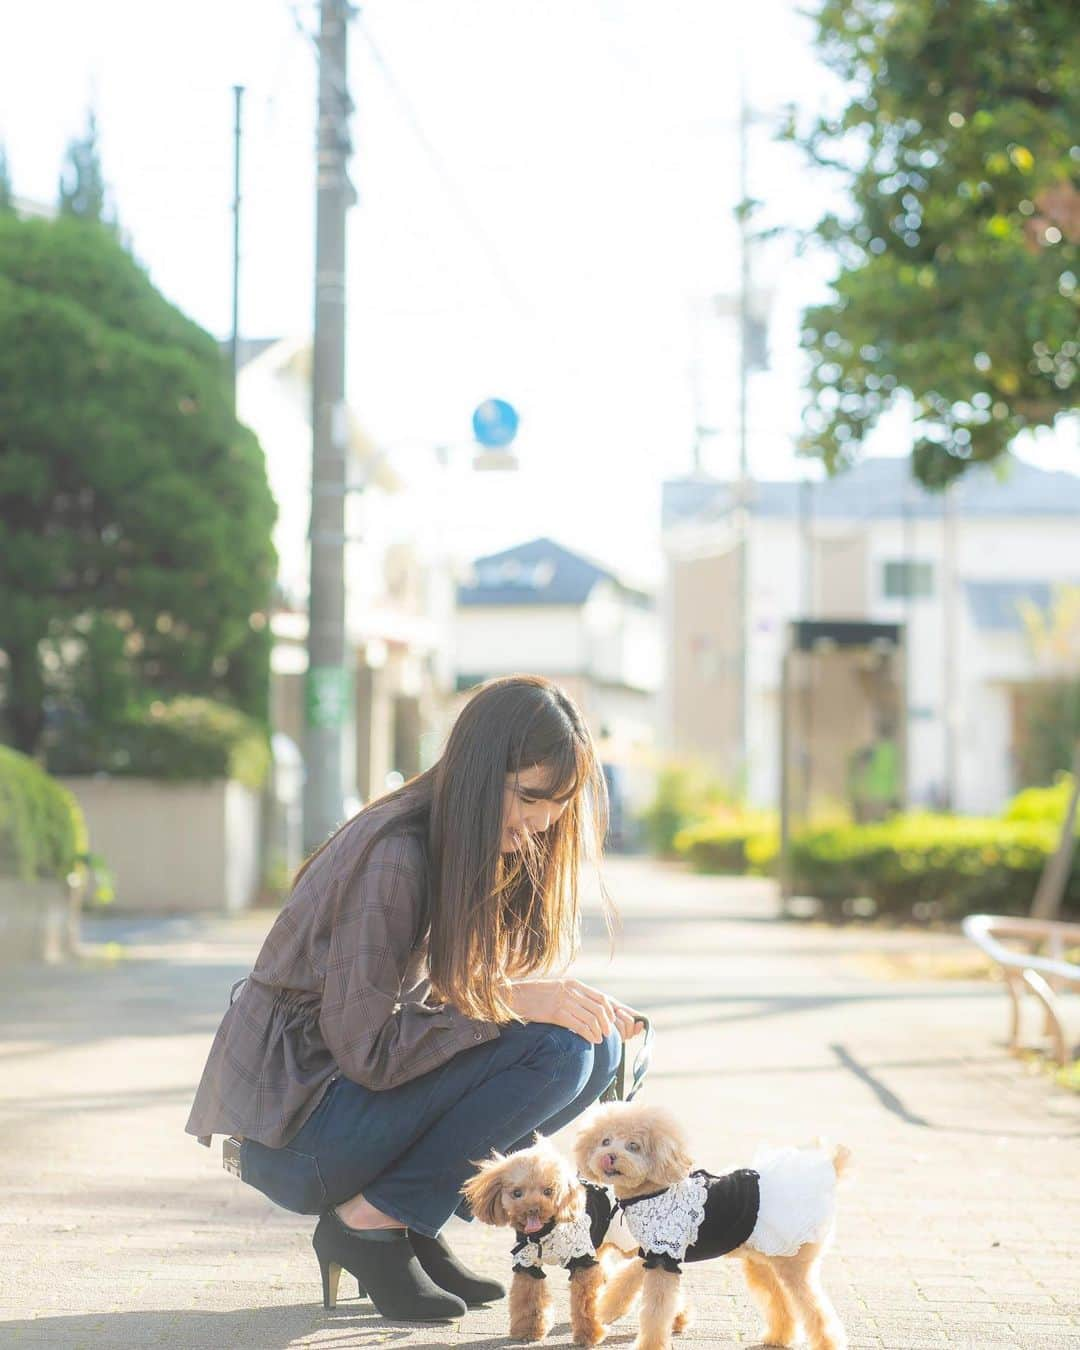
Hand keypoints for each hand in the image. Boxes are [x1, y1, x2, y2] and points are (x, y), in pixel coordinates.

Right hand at [507, 978, 644, 1044]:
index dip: (610, 1012)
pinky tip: (590, 1040)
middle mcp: (571, 991)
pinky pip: (579, 1026)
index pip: (601, 998)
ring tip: (599, 1039)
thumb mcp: (558, 990)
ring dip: (599, 1031)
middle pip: (599, 1009)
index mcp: (574, 984)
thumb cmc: (536, 996)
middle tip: (608, 1034)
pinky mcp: (555, 1013)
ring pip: (591, 1018)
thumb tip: (590, 1010)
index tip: (612, 1023)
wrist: (514, 996)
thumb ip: (573, 996)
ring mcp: (564, 1001)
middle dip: (607, 1024)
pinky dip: (588, 1035)